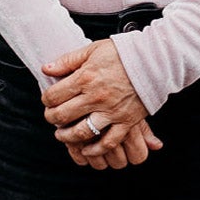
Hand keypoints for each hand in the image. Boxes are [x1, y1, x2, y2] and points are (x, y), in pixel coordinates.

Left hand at [42, 39, 160, 166]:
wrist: (154, 60)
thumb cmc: (124, 53)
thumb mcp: (92, 50)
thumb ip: (67, 60)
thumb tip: (46, 69)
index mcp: (85, 78)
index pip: (54, 95)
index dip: (46, 99)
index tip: (48, 100)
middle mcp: (96, 97)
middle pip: (63, 115)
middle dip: (51, 118)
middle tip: (51, 118)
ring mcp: (111, 111)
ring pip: (82, 132)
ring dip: (68, 137)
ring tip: (63, 135)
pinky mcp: (126, 121)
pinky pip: (108, 142)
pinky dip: (96, 149)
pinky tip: (87, 149)